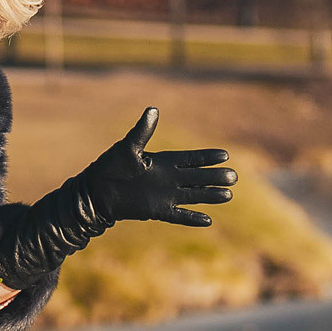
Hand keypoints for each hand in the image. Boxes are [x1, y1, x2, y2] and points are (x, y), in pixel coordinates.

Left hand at [79, 108, 236, 227]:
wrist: (96, 192)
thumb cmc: (110, 166)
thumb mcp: (128, 147)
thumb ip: (143, 131)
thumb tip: (153, 110)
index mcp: (163, 161)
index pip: (191, 158)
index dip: (207, 157)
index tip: (225, 155)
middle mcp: (168, 178)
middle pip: (197, 177)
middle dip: (215, 177)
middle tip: (234, 176)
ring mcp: (164, 195)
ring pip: (193, 196)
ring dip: (210, 196)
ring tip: (229, 195)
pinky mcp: (157, 210)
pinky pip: (179, 215)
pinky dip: (192, 218)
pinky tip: (208, 220)